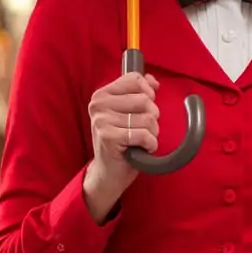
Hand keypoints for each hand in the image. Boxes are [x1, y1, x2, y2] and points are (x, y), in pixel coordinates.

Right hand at [84, 72, 159, 209]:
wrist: (108, 173)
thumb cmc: (121, 142)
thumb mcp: (127, 113)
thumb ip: (138, 92)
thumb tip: (153, 81)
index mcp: (102, 94)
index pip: (135, 79)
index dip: (148, 93)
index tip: (145, 108)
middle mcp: (98, 104)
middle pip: (145, 100)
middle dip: (152, 117)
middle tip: (141, 130)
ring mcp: (101, 121)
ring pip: (148, 118)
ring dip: (152, 133)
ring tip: (140, 141)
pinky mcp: (108, 137)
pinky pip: (144, 135)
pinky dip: (150, 144)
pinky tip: (142, 149)